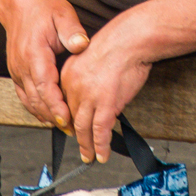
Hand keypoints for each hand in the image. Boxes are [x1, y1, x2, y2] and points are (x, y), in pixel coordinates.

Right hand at [0, 0, 89, 129]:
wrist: (20, 4)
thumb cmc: (43, 9)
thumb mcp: (62, 13)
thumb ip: (72, 30)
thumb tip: (82, 44)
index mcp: (34, 53)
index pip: (45, 86)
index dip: (56, 105)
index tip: (67, 119)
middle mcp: (22, 66)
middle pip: (37, 100)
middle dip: (54, 117)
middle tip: (73, 129)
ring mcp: (16, 71)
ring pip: (30, 101)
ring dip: (46, 115)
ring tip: (65, 126)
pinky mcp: (16, 73)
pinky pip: (25, 96)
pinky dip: (36, 108)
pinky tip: (49, 115)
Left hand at [60, 21, 152, 163]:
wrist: (131, 38)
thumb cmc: (120, 43)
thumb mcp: (93, 57)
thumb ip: (89, 77)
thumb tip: (96, 94)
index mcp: (68, 73)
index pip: (64, 103)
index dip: (69, 119)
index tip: (72, 128)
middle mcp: (74, 86)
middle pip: (71, 118)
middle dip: (76, 135)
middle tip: (81, 147)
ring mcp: (89, 96)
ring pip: (82, 128)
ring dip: (86, 146)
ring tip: (90, 156)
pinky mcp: (106, 103)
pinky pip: (100, 131)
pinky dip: (101, 146)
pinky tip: (102, 155)